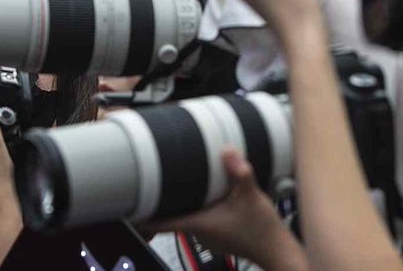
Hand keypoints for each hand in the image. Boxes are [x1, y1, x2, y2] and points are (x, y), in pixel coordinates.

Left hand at [145, 149, 290, 263]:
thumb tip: (227, 151)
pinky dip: (191, 201)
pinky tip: (198, 188)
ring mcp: (206, 231)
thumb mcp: (252, 198)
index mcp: (198, 223)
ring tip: (165, 178)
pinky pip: (196, 213)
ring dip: (174, 198)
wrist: (278, 251)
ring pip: (182, 212)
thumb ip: (240, 174)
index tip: (124, 202)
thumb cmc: (264, 233)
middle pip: (167, 213)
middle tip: (143, 178)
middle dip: (155, 197)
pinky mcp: (216, 229)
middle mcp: (198, 229)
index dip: (139, 212)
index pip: (159, 221)